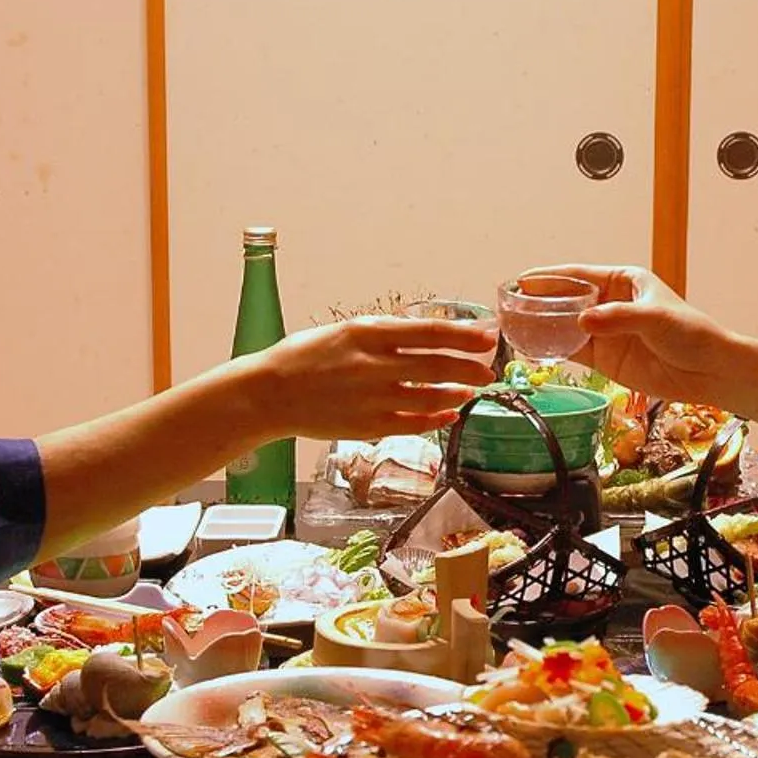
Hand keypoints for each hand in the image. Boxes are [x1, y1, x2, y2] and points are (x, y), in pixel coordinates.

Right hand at [250, 316, 493, 439]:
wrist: (269, 393)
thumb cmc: (303, 358)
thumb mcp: (344, 332)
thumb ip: (384, 335)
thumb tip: (426, 337)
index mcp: (367, 333)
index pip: (429, 332)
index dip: (464, 335)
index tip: (487, 336)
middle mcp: (374, 365)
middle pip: (437, 365)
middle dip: (469, 367)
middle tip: (488, 369)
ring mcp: (373, 398)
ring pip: (430, 397)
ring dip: (457, 393)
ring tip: (471, 390)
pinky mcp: (369, 425)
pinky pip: (413, 423)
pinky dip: (437, 419)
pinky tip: (450, 414)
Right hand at [526, 262, 737, 404]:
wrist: (708, 371)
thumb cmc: (691, 335)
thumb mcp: (656, 318)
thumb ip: (619, 318)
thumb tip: (583, 321)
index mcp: (624, 281)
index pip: (578, 275)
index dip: (548, 277)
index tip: (522, 279)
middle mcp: (610, 303)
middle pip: (566, 298)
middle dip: (537, 300)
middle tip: (507, 303)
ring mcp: (605, 331)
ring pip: (564, 325)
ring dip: (539, 324)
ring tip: (509, 324)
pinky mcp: (605, 358)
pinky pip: (571, 350)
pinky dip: (551, 348)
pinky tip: (530, 346)